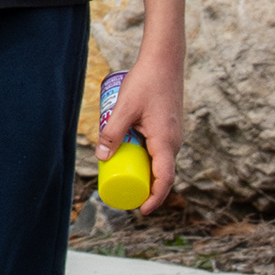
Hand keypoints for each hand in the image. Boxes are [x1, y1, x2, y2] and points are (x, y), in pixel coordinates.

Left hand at [101, 45, 181, 208]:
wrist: (164, 63)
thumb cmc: (145, 84)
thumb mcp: (124, 109)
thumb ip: (112, 132)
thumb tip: (101, 158)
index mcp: (166, 142)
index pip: (164, 179)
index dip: (155, 198)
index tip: (141, 211)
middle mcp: (174, 142)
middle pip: (162, 174)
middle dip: (146, 188)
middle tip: (125, 196)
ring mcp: (173, 135)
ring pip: (160, 162)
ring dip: (145, 172)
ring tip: (124, 178)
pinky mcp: (169, 128)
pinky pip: (159, 151)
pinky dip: (147, 159)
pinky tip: (131, 157)